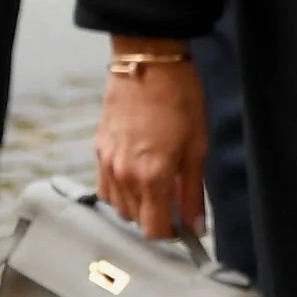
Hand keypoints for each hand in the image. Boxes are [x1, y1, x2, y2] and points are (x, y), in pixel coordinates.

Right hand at [95, 50, 208, 239]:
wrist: (148, 61)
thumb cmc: (179, 98)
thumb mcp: (197, 146)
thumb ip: (194, 191)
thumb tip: (197, 226)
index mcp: (152, 176)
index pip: (154, 230)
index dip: (172, 235)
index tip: (185, 226)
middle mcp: (124, 175)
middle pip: (135, 221)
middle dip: (157, 219)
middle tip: (176, 200)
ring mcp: (107, 163)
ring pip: (118, 207)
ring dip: (138, 206)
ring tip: (158, 186)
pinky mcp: (99, 150)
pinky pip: (105, 187)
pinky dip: (121, 191)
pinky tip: (138, 176)